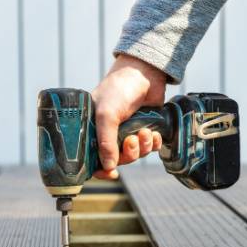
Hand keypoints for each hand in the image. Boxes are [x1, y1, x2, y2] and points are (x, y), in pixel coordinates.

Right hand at [91, 54, 166, 178]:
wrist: (144, 73)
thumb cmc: (118, 89)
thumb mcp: (107, 115)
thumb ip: (106, 142)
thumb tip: (109, 168)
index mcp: (93, 130)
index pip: (93, 158)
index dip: (101, 170)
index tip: (112, 173)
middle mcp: (109, 133)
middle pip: (118, 160)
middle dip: (128, 154)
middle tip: (131, 140)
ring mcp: (128, 131)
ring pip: (135, 154)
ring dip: (142, 147)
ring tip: (144, 132)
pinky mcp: (145, 128)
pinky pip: (149, 147)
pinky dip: (152, 143)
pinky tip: (153, 134)